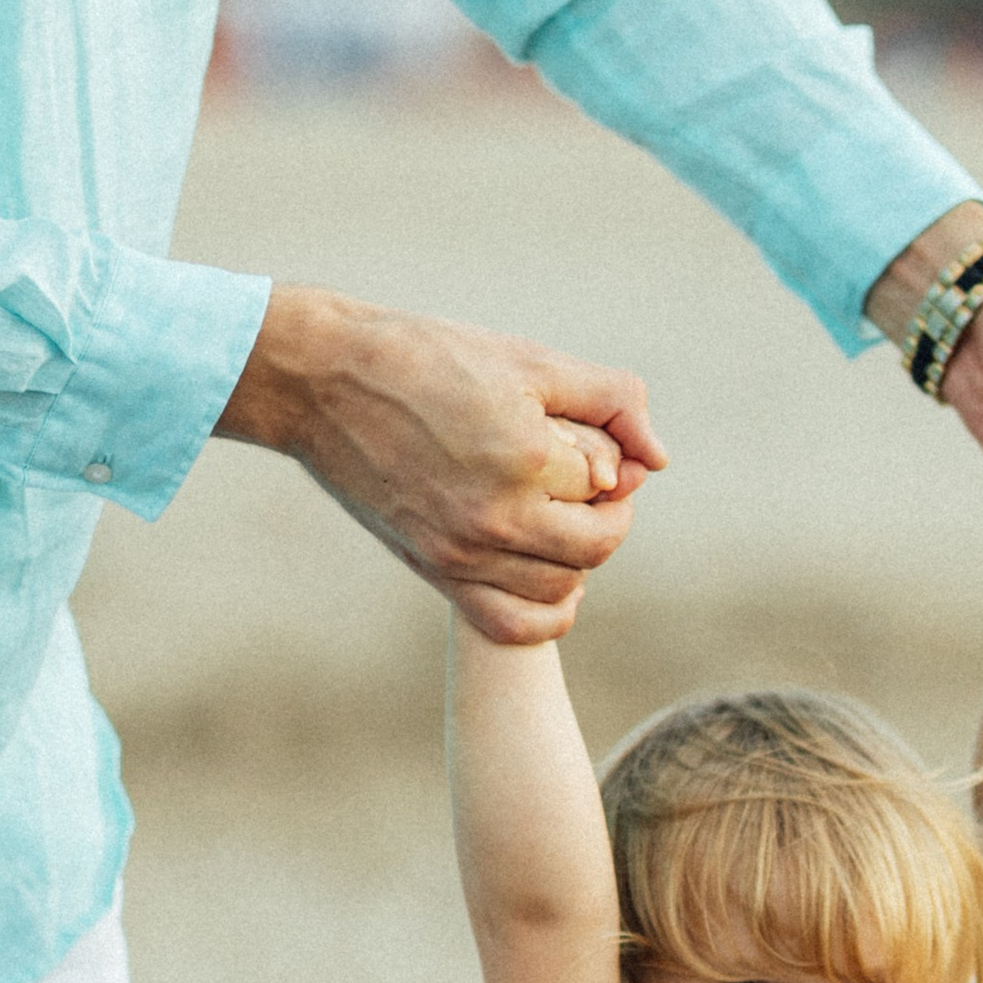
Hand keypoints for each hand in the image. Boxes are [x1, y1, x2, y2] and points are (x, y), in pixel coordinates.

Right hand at [218, 286, 665, 642]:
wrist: (324, 382)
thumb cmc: (427, 357)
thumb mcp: (528, 359)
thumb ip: (609, 401)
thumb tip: (658, 461)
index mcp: (526, 455)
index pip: (609, 481)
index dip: (610, 460)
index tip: (584, 440)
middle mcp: (497, 514)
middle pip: (597, 544)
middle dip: (607, 513)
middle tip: (586, 484)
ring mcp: (463, 552)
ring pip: (562, 587)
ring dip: (576, 557)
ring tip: (556, 517)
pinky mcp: (437, 571)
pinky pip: (514, 624)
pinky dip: (546, 611)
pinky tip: (546, 572)